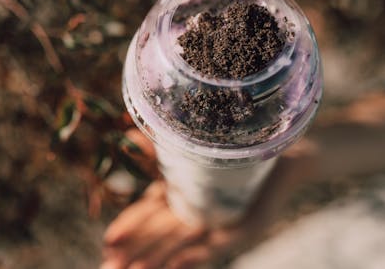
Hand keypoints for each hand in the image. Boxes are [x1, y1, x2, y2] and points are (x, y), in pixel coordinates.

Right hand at [101, 131, 291, 268]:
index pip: (146, 215)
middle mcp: (193, 211)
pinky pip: (214, 246)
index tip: (107, 242)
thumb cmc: (229, 143)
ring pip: (180, 246)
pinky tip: (175, 266)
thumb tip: (126, 130)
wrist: (277, 145)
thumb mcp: (188, 143)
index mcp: (179, 193)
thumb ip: (157, 142)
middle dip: (134, 252)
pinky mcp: (240, 227)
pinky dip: (194, 258)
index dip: (127, 228)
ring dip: (156, 260)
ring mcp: (215, 222)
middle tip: (107, 268)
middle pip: (157, 237)